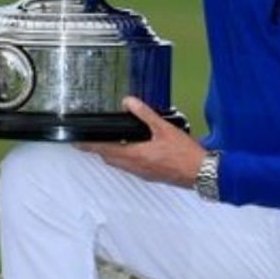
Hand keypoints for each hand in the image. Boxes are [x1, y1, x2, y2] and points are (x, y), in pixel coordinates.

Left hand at [79, 96, 206, 186]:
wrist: (202, 172)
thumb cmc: (186, 154)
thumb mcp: (165, 129)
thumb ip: (145, 115)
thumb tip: (129, 102)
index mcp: (136, 155)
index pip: (105, 150)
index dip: (89, 146)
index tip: (77, 143)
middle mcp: (136, 167)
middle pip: (109, 159)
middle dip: (98, 150)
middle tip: (88, 142)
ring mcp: (143, 173)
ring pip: (119, 164)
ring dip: (110, 155)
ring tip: (105, 145)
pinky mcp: (151, 175)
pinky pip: (130, 167)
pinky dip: (124, 159)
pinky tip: (130, 152)